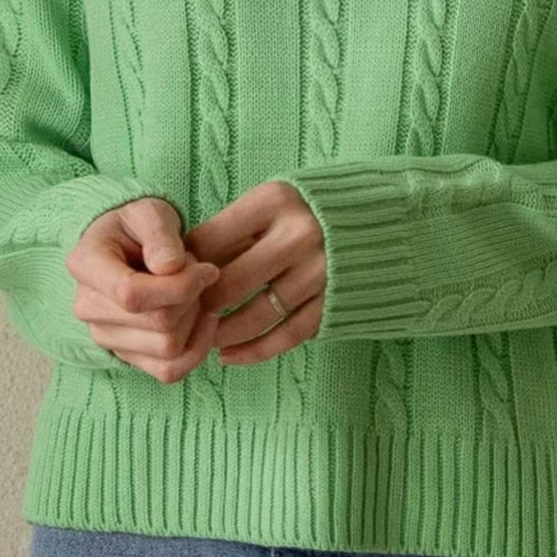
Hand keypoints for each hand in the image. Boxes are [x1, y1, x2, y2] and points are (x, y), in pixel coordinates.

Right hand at [65, 196, 220, 383]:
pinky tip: (204, 320)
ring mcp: (105, 336)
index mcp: (86, 265)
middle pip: (158, 323)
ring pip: (168, 348)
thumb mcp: (150, 212)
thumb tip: (170, 267)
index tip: (208, 269)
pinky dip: (197, 349)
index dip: (180, 286)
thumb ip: (160, 235)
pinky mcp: (126, 356)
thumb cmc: (140, 225)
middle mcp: (87, 307)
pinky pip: (169, 371)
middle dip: (193, 298)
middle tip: (199, 273)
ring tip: (194, 291)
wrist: (129, 244)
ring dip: (196, 320)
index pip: (132, 294)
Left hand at [184, 180, 326, 364]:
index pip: (209, 242)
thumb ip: (233, 231)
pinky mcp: (335, 300)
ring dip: (223, 334)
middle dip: (200, 306)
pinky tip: (231, 355)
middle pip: (229, 284)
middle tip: (185, 317)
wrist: (380, 217)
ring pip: (256, 316)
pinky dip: (254, 350)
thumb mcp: (271, 202)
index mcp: (275, 201)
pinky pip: (287, 335)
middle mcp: (299, 235)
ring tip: (205, 338)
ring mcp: (320, 271)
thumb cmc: (308, 209)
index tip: (176, 281)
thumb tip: (184, 270)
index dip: (185, 267)